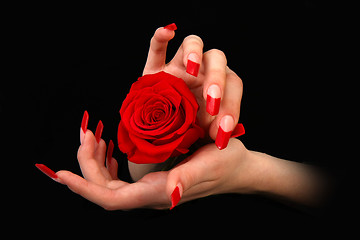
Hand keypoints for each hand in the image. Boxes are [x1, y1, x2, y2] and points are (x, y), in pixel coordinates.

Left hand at [55, 128, 254, 209]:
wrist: (240, 169)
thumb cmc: (227, 164)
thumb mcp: (209, 165)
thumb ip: (187, 180)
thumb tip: (171, 194)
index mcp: (159, 193)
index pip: (111, 199)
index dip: (85, 187)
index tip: (61, 174)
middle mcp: (151, 195)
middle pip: (105, 189)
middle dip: (87, 165)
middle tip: (87, 134)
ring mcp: (152, 189)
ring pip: (111, 184)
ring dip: (96, 162)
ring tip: (94, 137)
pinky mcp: (156, 179)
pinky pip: (123, 177)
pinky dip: (110, 161)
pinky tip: (112, 146)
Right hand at [143, 25, 242, 148]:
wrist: (165, 136)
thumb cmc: (189, 134)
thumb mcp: (204, 135)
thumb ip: (215, 131)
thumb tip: (223, 134)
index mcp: (220, 84)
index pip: (232, 85)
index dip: (232, 105)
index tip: (223, 130)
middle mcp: (202, 70)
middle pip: (217, 60)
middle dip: (216, 80)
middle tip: (211, 104)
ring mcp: (178, 65)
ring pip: (193, 43)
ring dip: (194, 53)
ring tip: (191, 68)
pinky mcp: (155, 69)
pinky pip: (156, 48)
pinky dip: (160, 38)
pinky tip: (167, 33)